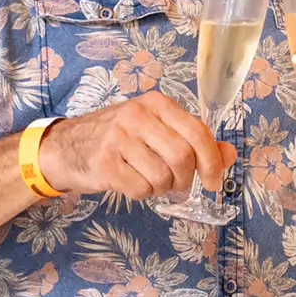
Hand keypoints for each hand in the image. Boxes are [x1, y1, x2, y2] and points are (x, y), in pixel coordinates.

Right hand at [35, 95, 233, 199]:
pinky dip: (142, 193)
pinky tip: (131, 182)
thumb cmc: (118, 138)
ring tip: (149, 180)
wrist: (66, 146)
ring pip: (162, 177)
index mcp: (156, 103)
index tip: (214, 181)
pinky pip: (141, 189)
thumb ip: (194, 141)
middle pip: (182, 157)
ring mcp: (118, 138)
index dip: (212, 161)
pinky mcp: (104, 162)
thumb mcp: (157, 130)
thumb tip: (229, 154)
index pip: (197, 132)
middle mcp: (137, 115)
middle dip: (186, 179)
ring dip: (162, 188)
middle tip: (177, 184)